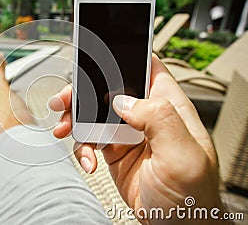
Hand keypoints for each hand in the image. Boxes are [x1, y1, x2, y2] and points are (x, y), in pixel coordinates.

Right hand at [49, 56, 225, 223]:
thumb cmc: (192, 197)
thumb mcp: (184, 157)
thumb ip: (160, 119)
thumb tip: (124, 99)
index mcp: (170, 107)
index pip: (148, 67)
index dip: (124, 56)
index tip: (97, 57)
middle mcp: (147, 116)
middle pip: (110, 87)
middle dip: (84, 91)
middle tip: (65, 100)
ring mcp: (128, 132)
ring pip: (94, 112)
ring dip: (74, 118)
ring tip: (63, 130)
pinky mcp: (114, 149)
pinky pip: (89, 139)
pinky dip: (82, 148)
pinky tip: (87, 161)